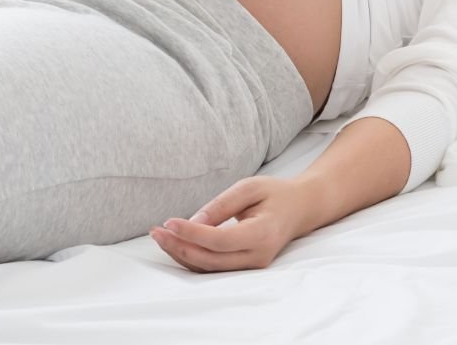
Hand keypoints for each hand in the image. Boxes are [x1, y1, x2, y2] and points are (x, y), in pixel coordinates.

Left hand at [148, 175, 311, 271]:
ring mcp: (252, 266)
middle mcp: (258, 256)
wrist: (300, 209)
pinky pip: (214, 268)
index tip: (169, 221)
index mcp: (262, 234)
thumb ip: (222, 204)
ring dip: (181, 254)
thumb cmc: (274, 194)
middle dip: (179, 246)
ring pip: (209, 268)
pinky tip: (175, 243)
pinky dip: (191, 258)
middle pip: (210, 260)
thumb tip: (194, 221)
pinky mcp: (245, 268)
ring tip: (159, 236)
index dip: (191, 233)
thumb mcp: (249, 188)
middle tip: (156, 230)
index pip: (219, 240)